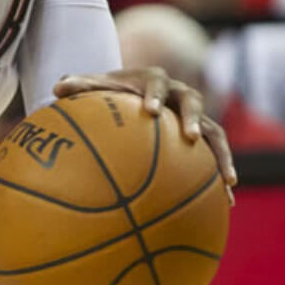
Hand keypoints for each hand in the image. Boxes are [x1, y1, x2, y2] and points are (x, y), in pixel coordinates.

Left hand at [55, 67, 235, 197]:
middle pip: (194, 102)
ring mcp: (193, 117)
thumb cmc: (109, 92)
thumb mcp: (93, 87)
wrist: (131, 94)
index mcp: (153, 81)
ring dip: (222, 154)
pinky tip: (225, 204)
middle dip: (194, 120)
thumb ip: (78, 86)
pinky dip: (220, 176)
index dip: (155, 96)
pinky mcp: (200, 137)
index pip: (157, 83)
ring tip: (226, 179)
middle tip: (191, 138)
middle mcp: (179, 96)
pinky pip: (215, 156)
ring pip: (215, 132)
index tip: (150, 112)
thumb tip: (57, 88)